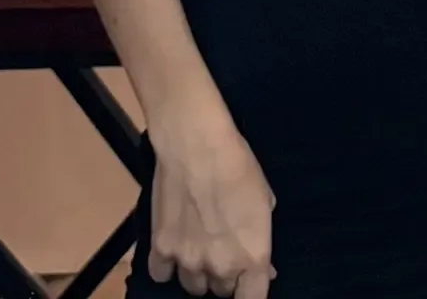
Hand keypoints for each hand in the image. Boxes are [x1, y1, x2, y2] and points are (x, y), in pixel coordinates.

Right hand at [147, 114, 275, 297]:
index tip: (245, 281)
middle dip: (223, 274)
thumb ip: (261, 240)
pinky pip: (161, 273)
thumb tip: (263, 266)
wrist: (197, 142)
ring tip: (196, 245)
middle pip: (221, 291)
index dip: (249, 292)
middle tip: (221, 247)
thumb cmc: (239, 165)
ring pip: (192, 286)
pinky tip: (172, 246)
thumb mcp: (265, 200)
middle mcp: (221, 267)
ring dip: (197, 271)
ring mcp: (188, 260)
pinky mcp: (161, 248)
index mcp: (252, 258)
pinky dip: (166, 264)